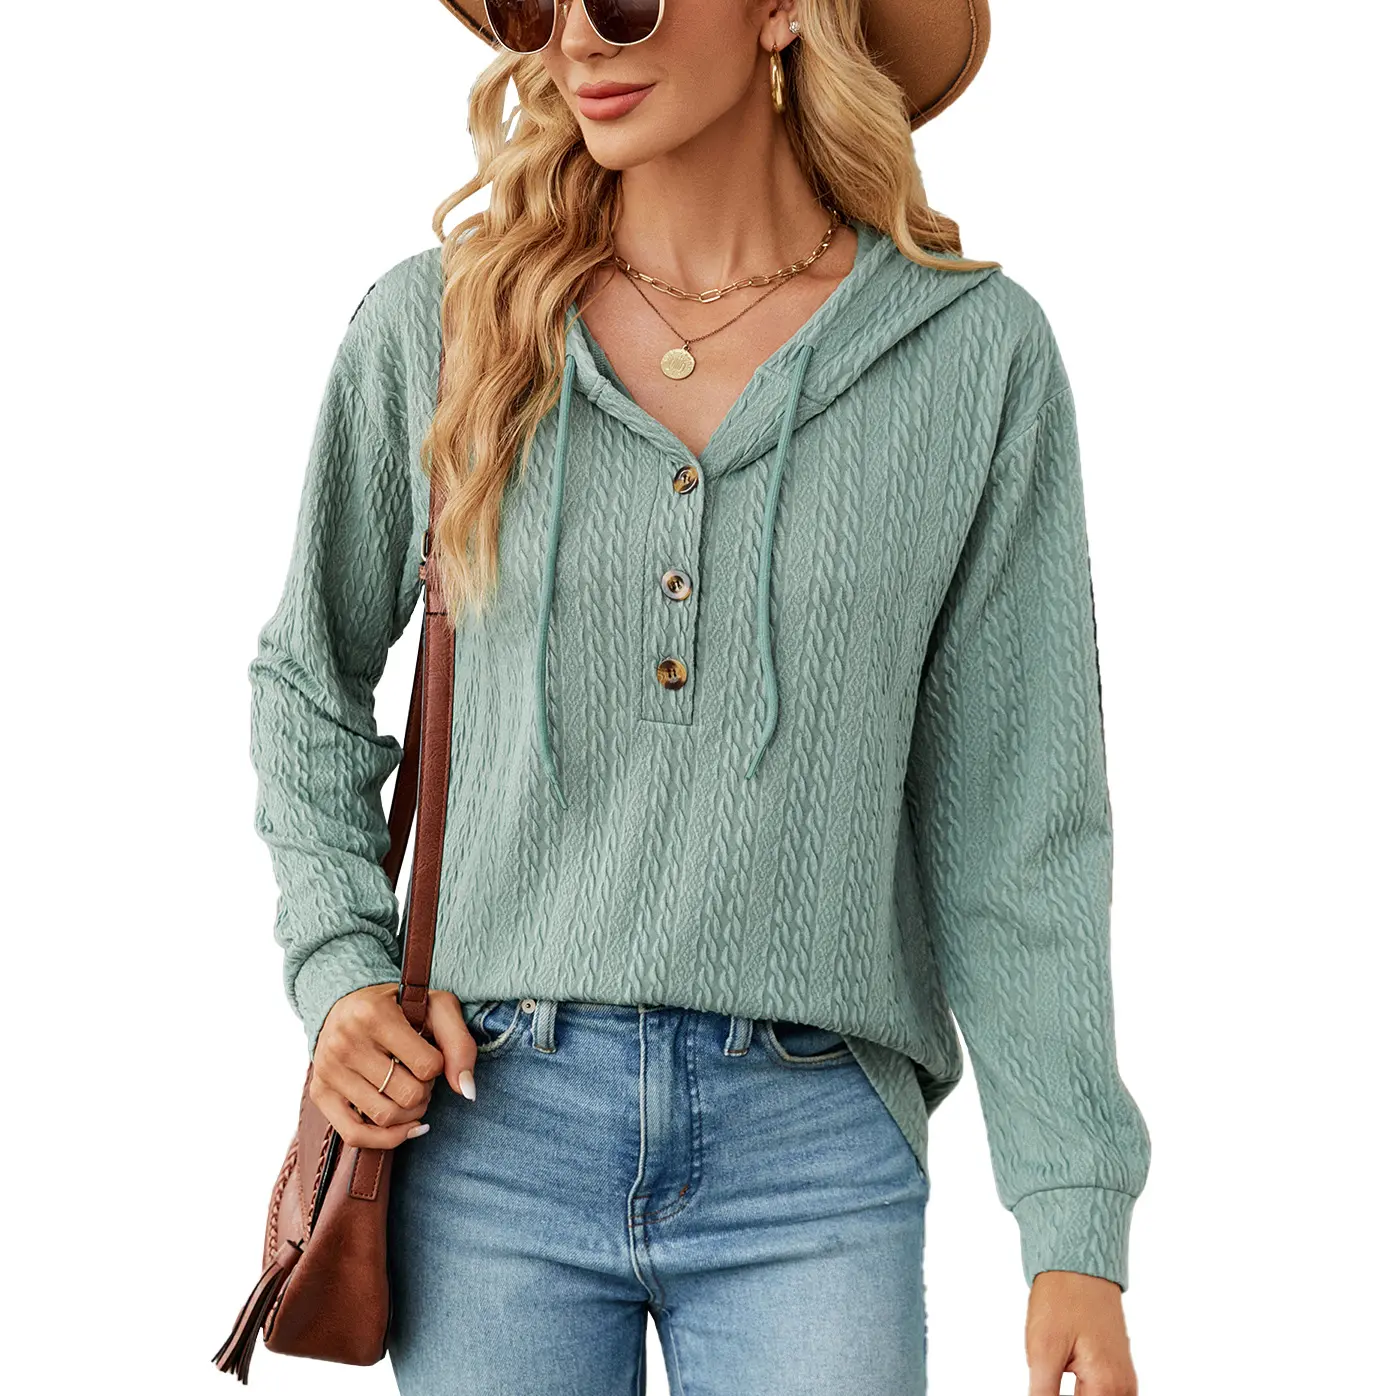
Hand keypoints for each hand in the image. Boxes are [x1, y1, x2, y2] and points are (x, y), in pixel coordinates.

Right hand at [308, 984, 478, 1148]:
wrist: (349, 1004)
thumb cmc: (400, 1006)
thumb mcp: (436, 1007)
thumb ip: (459, 1043)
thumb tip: (467, 1092)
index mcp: (374, 1014)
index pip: (427, 1066)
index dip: (439, 1066)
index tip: (431, 1055)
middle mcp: (345, 1041)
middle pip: (407, 1095)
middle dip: (425, 1091)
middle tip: (421, 1076)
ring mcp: (328, 1069)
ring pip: (385, 1117)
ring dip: (410, 1113)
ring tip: (409, 1090)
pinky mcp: (319, 1092)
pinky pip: (354, 1135)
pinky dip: (386, 1139)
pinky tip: (406, 1128)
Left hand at [1026, 1270, 1136, 1395]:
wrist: (1079, 1265)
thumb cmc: (1062, 1299)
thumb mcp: (1042, 1351)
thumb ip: (1043, 1394)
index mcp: (1107, 1386)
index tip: (1043, 1385)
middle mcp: (1124, 1388)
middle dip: (1064, 1394)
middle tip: (1047, 1376)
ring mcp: (1125, 1379)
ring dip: (1079, 1394)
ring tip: (1055, 1371)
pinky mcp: (1118, 1370)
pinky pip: (1105, 1394)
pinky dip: (1086, 1393)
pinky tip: (1067, 1379)